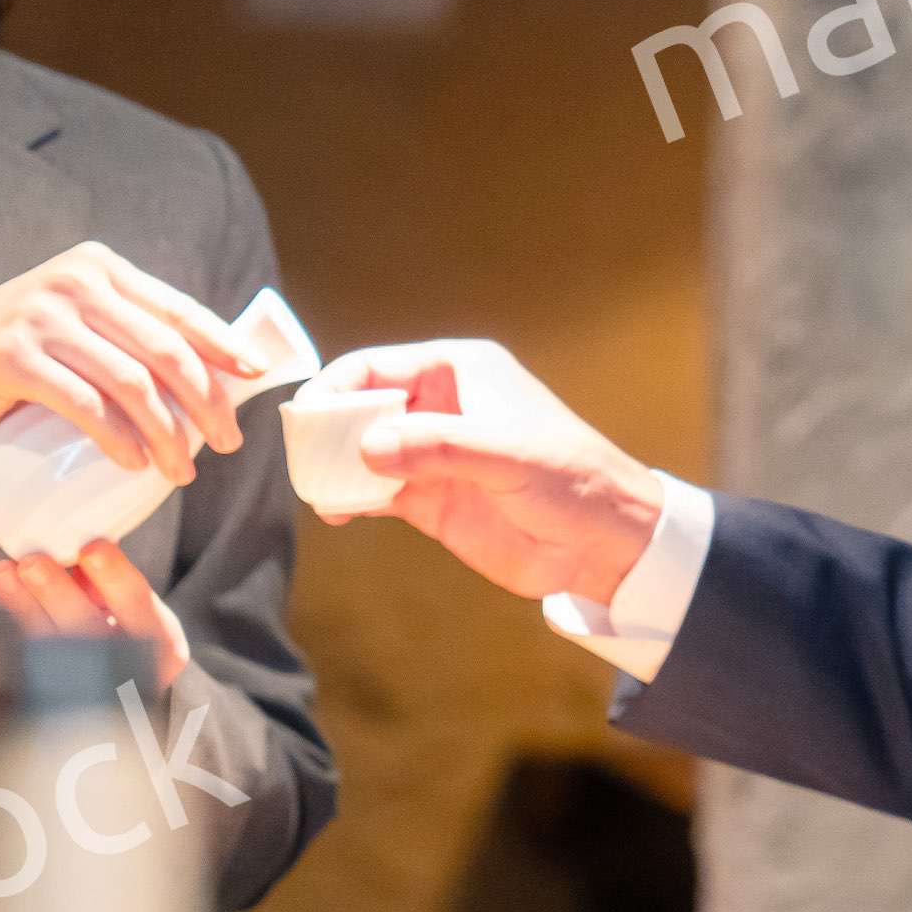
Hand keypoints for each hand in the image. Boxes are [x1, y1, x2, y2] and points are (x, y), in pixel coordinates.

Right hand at [0, 242, 274, 485]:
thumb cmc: (19, 356)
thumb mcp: (77, 326)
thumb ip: (125, 333)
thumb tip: (209, 376)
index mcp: (100, 268)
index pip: (177, 309)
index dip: (222, 344)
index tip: (253, 377)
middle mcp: (75, 282)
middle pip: (164, 349)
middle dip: (206, 402)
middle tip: (226, 445)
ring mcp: (41, 316)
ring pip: (131, 382)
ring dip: (167, 434)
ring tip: (181, 472)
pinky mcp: (12, 356)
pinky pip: (84, 403)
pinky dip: (118, 438)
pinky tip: (134, 463)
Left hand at [0, 540, 191, 690]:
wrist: (125, 686)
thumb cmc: (131, 633)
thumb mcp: (138, 610)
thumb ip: (111, 582)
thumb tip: (69, 550)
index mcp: (158, 641)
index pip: (135, 604)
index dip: (114, 575)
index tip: (92, 547)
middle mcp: (126, 665)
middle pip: (87, 629)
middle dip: (57, 592)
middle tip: (31, 562)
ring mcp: (87, 683)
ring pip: (49, 644)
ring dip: (22, 605)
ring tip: (2, 573)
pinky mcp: (53, 688)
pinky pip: (25, 654)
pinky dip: (11, 622)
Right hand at [315, 339, 666, 605]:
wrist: (604, 543)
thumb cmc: (572, 480)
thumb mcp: (509, 455)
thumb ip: (440, 447)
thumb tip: (368, 446)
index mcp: (458, 372)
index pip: (378, 367)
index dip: (337, 387)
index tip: (309, 419)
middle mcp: (438, 407)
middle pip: (360, 407)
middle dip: (328, 430)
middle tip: (307, 461)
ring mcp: (430, 455)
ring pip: (361, 451)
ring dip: (334, 468)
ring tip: (318, 490)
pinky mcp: (429, 499)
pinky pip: (375, 492)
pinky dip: (350, 499)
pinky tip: (338, 512)